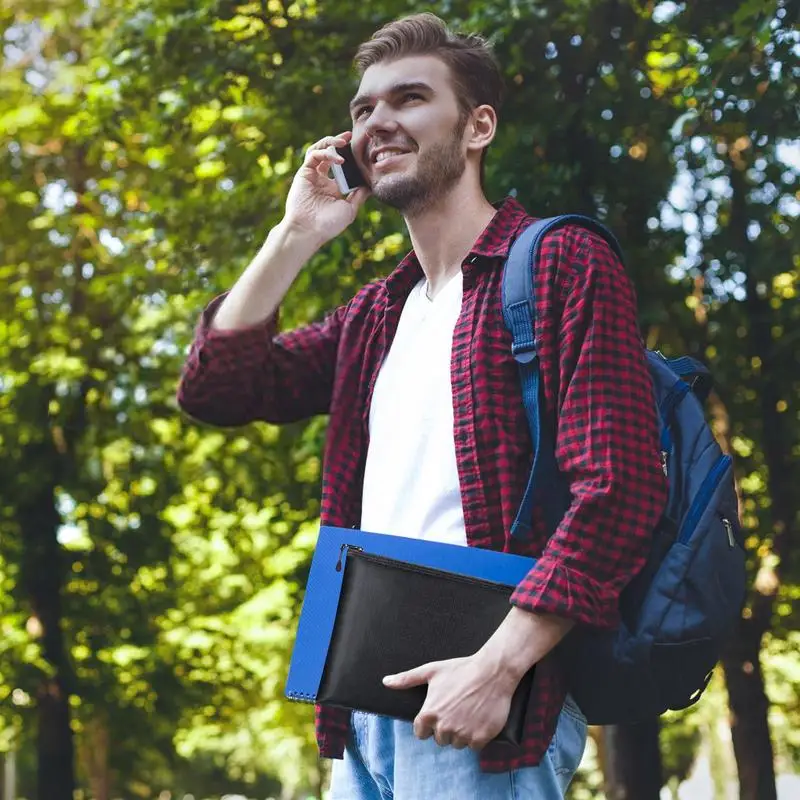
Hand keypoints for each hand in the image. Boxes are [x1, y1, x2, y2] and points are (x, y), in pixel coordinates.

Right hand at [283, 131, 369, 246]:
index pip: (343, 167)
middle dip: (340, 143)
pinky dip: (325, 153)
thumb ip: (359, 195)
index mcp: (333, 188)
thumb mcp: (350, 209)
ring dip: (331, 143)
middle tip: (351, 136)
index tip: (363, 150)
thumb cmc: (329, 224)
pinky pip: (313, 155)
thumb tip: (371, 184)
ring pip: (320, 150)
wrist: (309, 230)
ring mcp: (312, 175)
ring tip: (344, 140)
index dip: (351, 158)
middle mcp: (322, 180)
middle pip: (331, 154)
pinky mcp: (303, 173)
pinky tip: (337, 158)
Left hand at [383, 653, 517, 750]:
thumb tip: (386, 682)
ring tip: (468, 712)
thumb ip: (407, 679)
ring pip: (457, 744)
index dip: (429, 724)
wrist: (492, 672)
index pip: (421, 733)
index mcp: (429, 714)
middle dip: (446, 727)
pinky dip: (477, 736)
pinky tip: (479, 719)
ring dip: (461, 733)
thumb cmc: (460, 669)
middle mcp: (444, 727)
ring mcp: (463, 734)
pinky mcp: (480, 738)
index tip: (439, 712)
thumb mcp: (431, 670)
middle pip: (440, 739)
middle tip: (456, 709)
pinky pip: (474, 746)